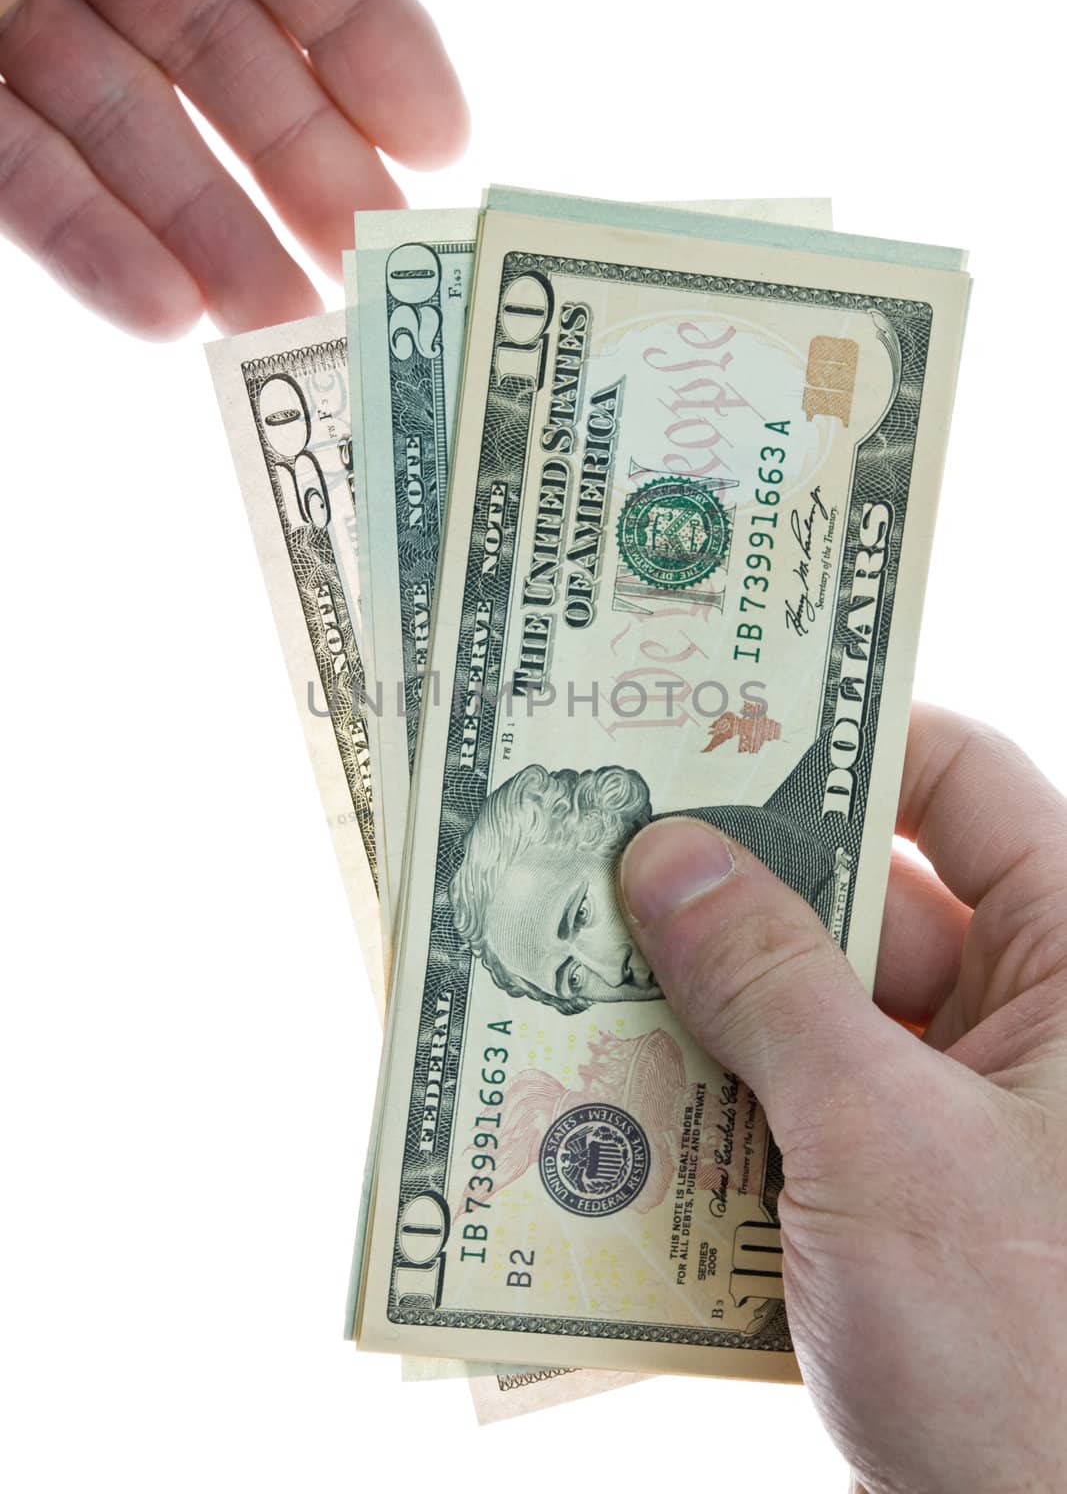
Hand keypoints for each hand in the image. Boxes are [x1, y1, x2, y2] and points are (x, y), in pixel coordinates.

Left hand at [0, 0, 466, 336]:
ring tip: (282, 320)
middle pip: (207, 48)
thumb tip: (368, 22)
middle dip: (296, 163)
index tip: (440, 145)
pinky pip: (7, 165)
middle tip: (367, 265)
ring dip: (204, 233)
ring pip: (113, 123)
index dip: (368, 36)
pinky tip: (165, 312)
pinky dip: (83, 241)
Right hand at [619, 705, 1066, 1493]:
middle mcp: (1024, 1019)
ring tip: (568, 966)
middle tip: (596, 847)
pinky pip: (792, 1101)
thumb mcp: (882, 1144)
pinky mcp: (897, 1193)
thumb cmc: (1027, 1350)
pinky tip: (607, 1095)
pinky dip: (710, 1096)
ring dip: (700, 1001)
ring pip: (810, 1003)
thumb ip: (768, 985)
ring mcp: (958, 1110)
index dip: (845, 732)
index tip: (711, 713)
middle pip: (861, 893)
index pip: (966, 784)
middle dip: (728, 884)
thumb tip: (663, 856)